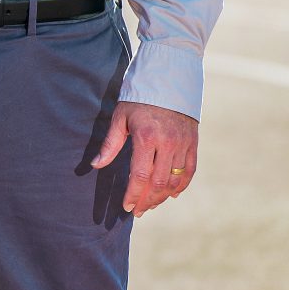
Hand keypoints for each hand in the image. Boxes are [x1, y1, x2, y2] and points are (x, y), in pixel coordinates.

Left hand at [90, 100, 197, 215]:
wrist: (170, 79)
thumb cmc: (140, 98)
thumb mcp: (121, 117)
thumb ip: (110, 144)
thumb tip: (95, 165)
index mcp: (147, 137)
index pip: (140, 176)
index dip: (133, 194)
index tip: (127, 206)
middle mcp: (168, 143)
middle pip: (159, 182)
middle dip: (147, 200)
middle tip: (138, 211)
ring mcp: (183, 144)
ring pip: (175, 180)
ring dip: (163, 196)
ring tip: (151, 204)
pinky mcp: (193, 142)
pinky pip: (190, 170)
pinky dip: (181, 185)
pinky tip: (171, 195)